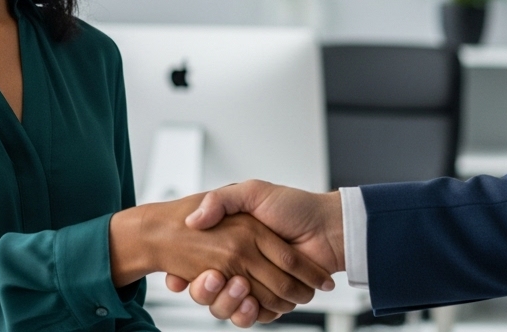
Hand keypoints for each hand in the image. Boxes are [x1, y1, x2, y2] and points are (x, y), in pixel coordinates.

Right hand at [109, 193, 332, 325]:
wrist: (330, 227)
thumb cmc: (295, 206)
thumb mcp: (253, 192)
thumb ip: (221, 200)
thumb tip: (193, 219)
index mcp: (231, 241)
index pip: (196, 265)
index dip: (184, 275)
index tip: (176, 278)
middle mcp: (240, 264)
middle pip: (209, 291)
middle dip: (205, 291)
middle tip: (213, 278)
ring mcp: (256, 284)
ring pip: (227, 307)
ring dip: (227, 303)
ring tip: (237, 288)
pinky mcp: (273, 300)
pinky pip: (253, 315)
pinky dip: (250, 313)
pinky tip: (251, 301)